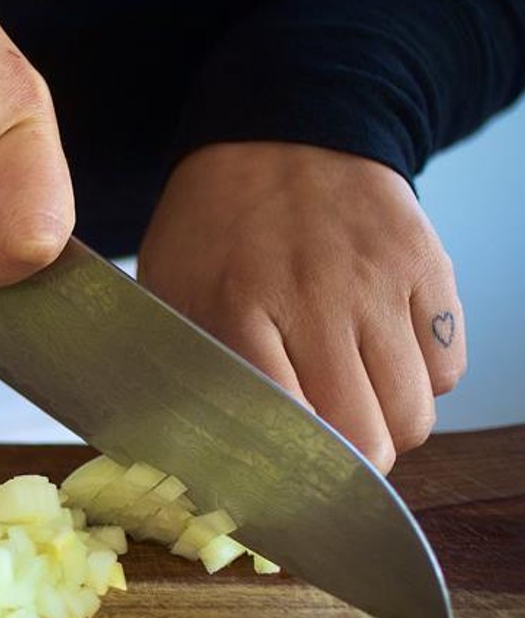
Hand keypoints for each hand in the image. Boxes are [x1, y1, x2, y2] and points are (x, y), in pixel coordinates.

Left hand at [137, 142, 465, 472]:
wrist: (279, 130)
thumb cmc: (211, 227)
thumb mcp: (166, 292)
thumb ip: (178, 369)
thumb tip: (187, 461)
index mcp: (238, 309)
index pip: (288, 430)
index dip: (290, 477)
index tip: (279, 487)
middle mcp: (318, 298)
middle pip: (367, 439)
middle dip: (346, 467)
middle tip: (321, 454)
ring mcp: (381, 283)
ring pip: (417, 413)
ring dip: (388, 428)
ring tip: (351, 404)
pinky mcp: (429, 268)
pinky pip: (450, 368)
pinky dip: (423, 383)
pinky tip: (381, 363)